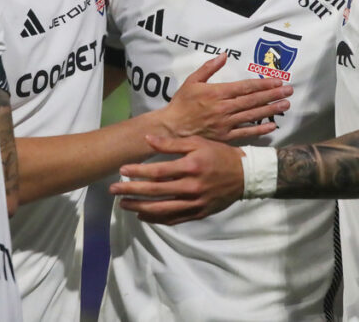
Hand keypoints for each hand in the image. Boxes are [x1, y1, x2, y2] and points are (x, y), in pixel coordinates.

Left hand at [110, 135, 244, 224]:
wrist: (245, 176)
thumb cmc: (219, 155)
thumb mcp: (198, 143)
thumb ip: (171, 143)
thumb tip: (148, 139)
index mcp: (190, 167)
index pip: (157, 172)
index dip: (137, 172)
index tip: (122, 170)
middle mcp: (191, 187)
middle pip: (155, 192)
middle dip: (132, 191)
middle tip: (113, 190)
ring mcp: (195, 203)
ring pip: (162, 209)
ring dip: (140, 207)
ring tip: (124, 205)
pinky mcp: (199, 213)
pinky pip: (174, 219)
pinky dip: (157, 219)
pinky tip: (143, 216)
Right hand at [159, 54, 291, 140]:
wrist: (171, 128)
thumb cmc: (181, 103)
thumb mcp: (192, 81)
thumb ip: (209, 68)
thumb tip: (224, 55)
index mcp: (217, 93)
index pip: (245, 87)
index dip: (263, 84)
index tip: (277, 81)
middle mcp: (224, 108)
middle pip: (253, 100)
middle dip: (273, 95)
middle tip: (289, 90)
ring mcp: (225, 124)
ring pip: (252, 115)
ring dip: (270, 110)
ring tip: (285, 105)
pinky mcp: (224, 137)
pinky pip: (245, 133)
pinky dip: (259, 130)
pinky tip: (272, 125)